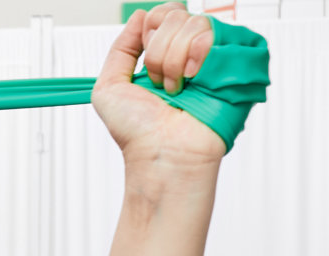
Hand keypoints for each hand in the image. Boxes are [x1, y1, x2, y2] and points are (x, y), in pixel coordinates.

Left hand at [92, 4, 225, 164]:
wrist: (163, 151)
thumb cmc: (137, 129)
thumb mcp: (110, 85)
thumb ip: (122, 47)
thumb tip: (140, 15)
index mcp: (168, 53)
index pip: (166, 13)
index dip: (151, 30)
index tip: (145, 62)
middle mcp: (193, 52)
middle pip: (176, 15)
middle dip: (158, 51)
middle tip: (160, 83)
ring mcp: (216, 57)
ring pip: (196, 23)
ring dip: (174, 60)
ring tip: (177, 88)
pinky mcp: (236, 64)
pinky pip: (214, 36)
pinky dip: (196, 58)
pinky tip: (194, 81)